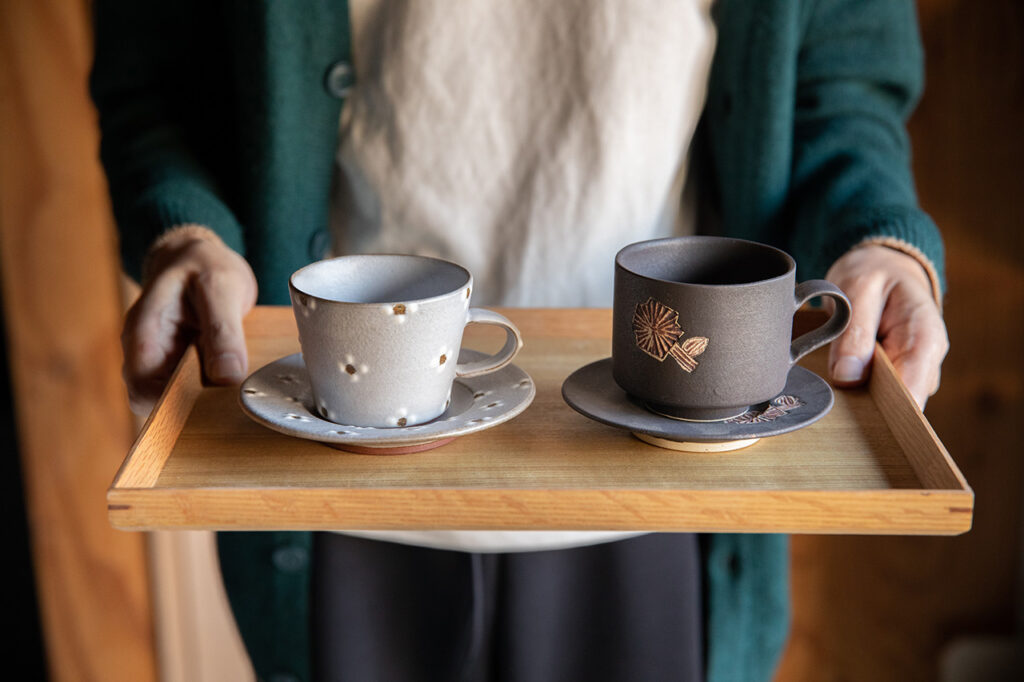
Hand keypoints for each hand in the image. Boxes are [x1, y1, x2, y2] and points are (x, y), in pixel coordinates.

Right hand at [121, 227, 257, 413]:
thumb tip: (227, 376)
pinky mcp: (177, 363)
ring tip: (229, 382)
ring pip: (171, 398)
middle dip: (189, 405)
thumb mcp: (219, 286)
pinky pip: (187, 389)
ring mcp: (159, 358)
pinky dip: (207, 390)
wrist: (198, 256)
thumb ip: (222, 330)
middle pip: (154, 400)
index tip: (210, 400)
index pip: (142, 387)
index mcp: (143, 330)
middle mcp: (144, 350)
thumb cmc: (204, 264)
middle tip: (226, 394)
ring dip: (200, 398)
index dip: (172, 402)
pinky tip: (227, 377)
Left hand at [825, 244, 947, 409]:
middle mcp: (925, 362)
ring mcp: (912, 372)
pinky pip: (877, 395)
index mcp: (925, 339)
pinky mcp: (895, 377)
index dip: (886, 409)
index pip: (913, 392)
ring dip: (860, 397)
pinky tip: (842, 378)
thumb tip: (847, 377)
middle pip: (900, 404)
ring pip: (887, 403)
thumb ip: (854, 333)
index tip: (856, 413)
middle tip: (834, 392)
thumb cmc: (874, 274)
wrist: (883, 268)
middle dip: (867, 404)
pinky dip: (858, 391)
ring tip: (837, 376)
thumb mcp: (858, 290)